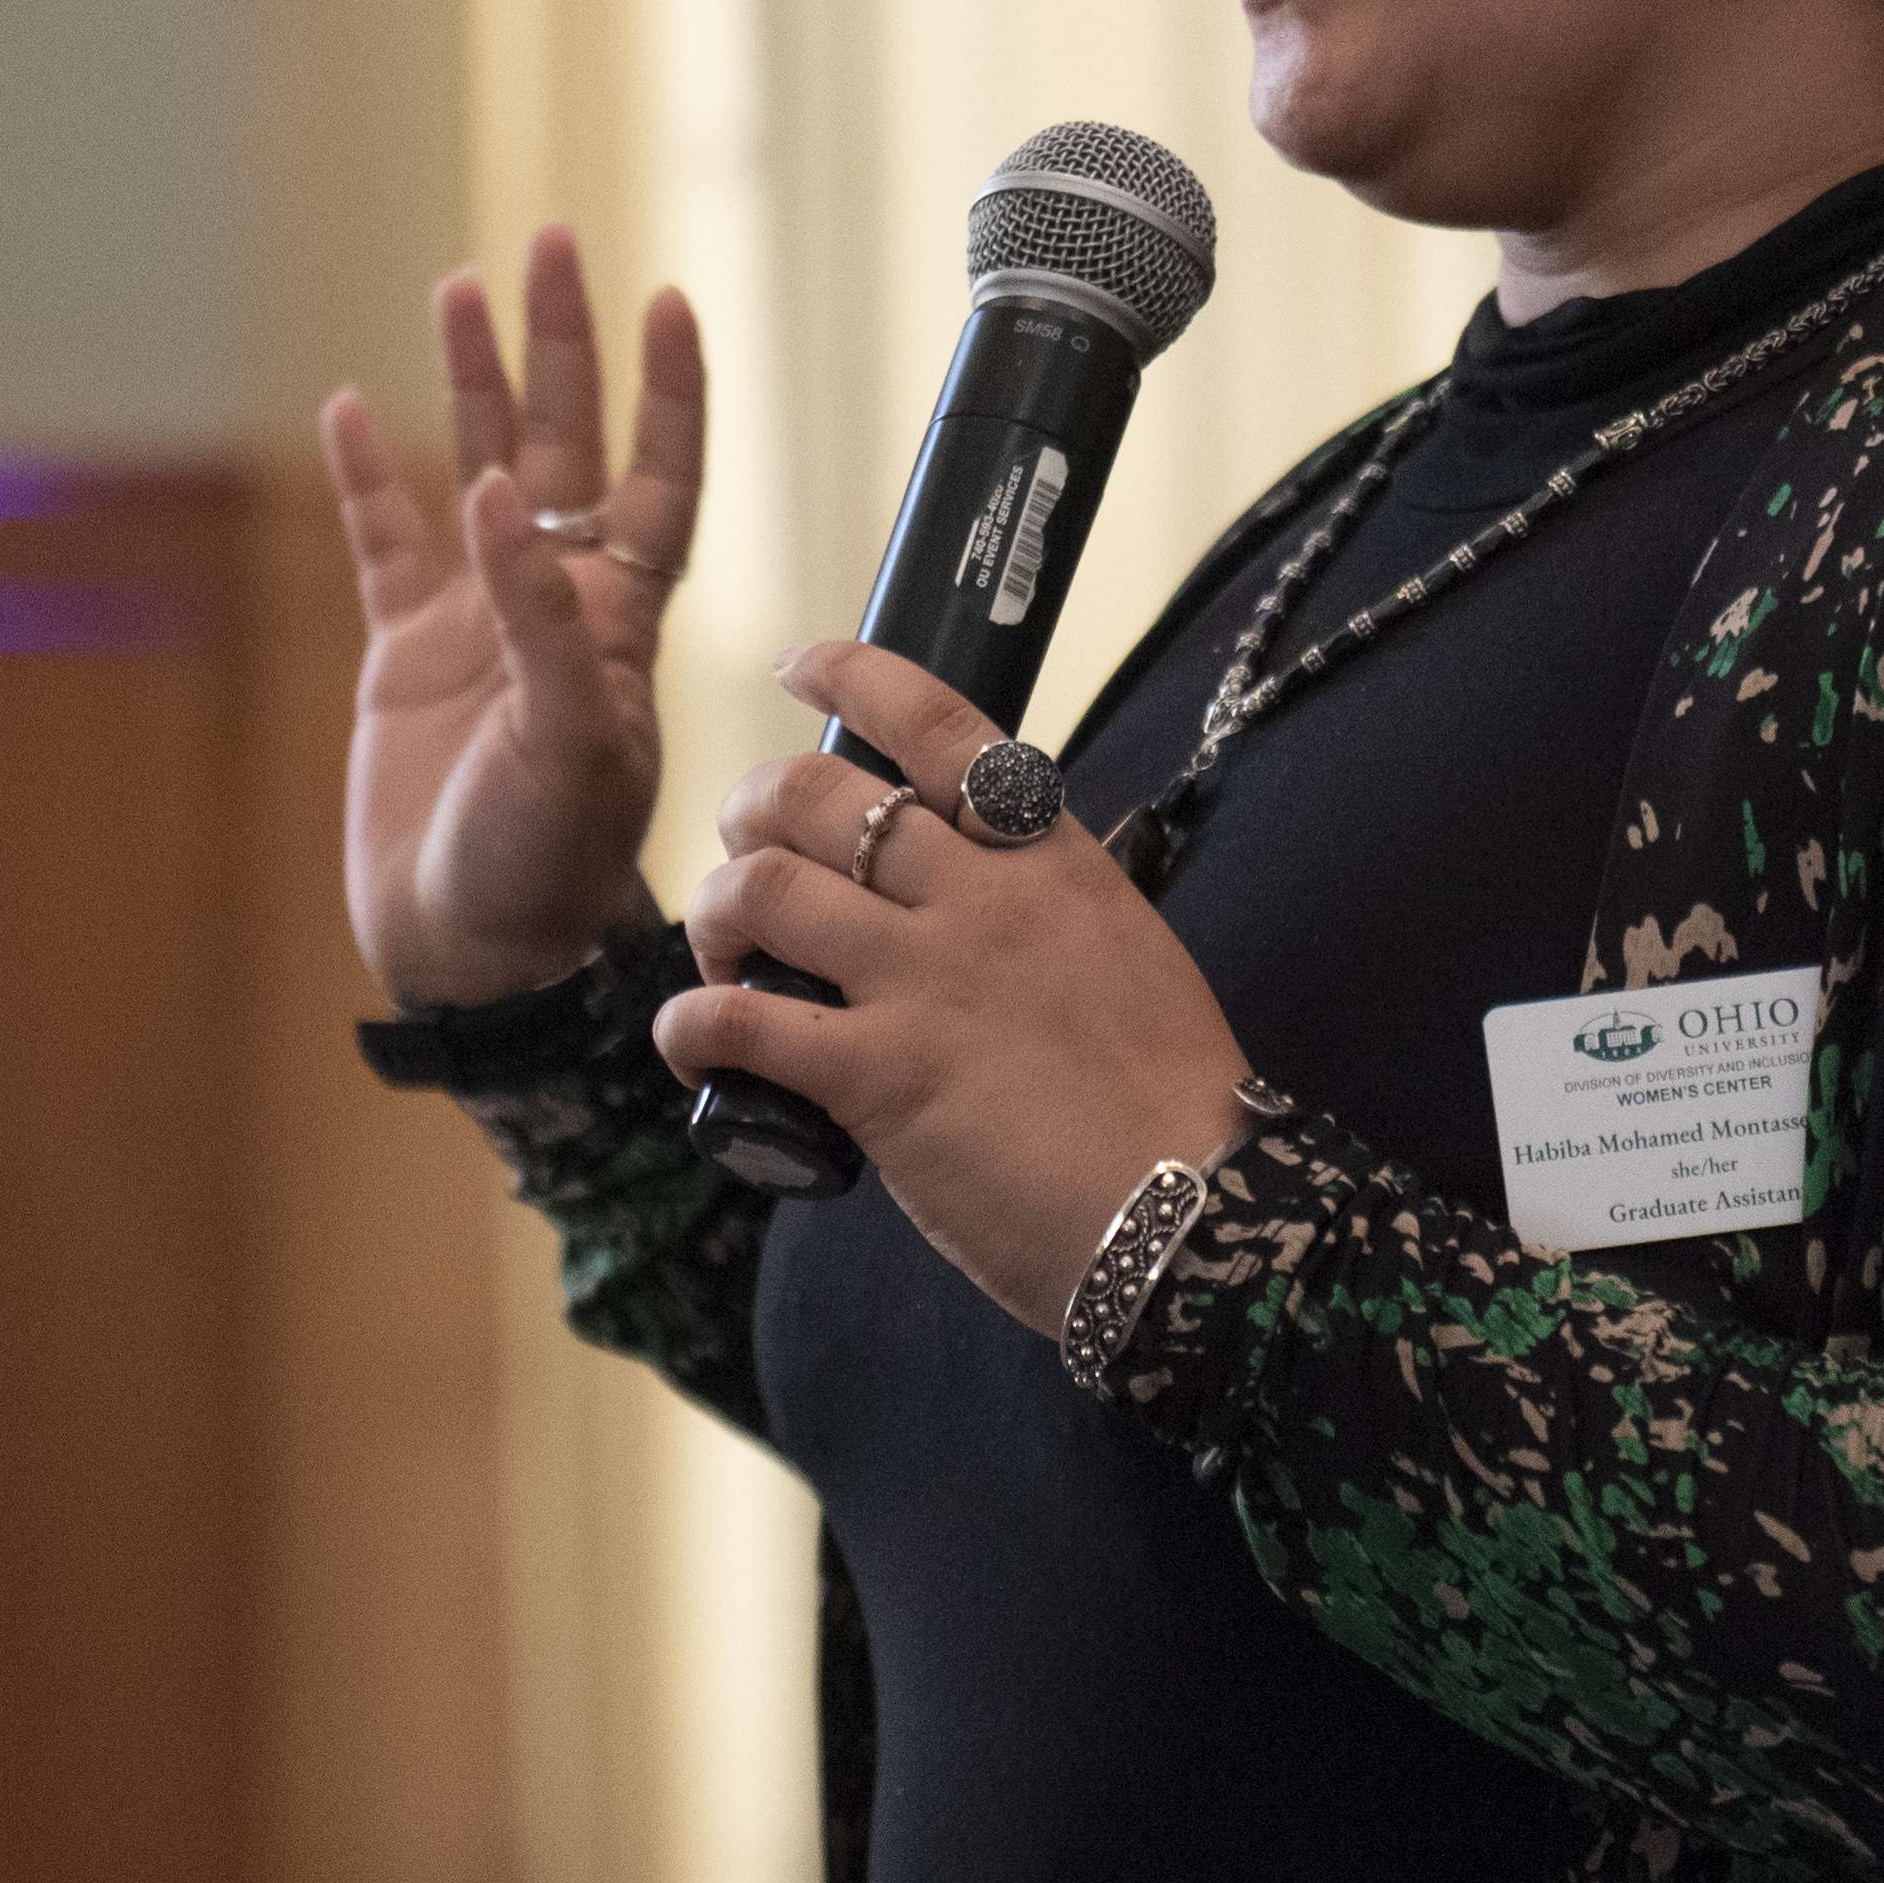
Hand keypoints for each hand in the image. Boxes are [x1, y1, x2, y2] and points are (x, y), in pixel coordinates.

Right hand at [320, 229, 707, 1009]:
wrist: (472, 955)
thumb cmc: (544, 868)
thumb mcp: (565, 746)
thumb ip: (535, 622)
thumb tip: (496, 498)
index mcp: (618, 622)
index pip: (656, 479)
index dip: (668, 394)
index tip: (669, 298)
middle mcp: (556, 604)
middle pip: (564, 446)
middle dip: (562, 346)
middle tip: (552, 239)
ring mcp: (479, 625)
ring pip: (476, 472)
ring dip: (472, 384)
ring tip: (460, 287)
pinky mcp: (405, 658)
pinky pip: (384, 544)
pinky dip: (366, 477)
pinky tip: (350, 407)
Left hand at [656, 641, 1255, 1332]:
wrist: (1192, 1213)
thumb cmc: (1170, 1107)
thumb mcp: (1123, 958)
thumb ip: (1047, 915)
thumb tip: (983, 913)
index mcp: (1050, 859)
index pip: (937, 724)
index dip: (850, 677)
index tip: (798, 669)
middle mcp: (979, 899)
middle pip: (817, 796)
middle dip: (752, 812)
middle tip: (747, 857)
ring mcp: (924, 980)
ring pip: (763, 889)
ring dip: (716, 913)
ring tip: (723, 956)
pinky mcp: (877, 1074)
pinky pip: (739, 1020)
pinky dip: (691, 1024)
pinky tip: (692, 1042)